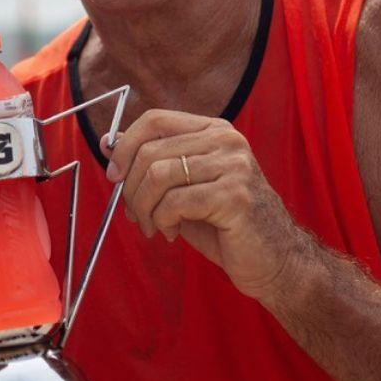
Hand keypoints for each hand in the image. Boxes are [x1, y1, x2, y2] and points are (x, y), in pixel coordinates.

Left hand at [103, 110, 306, 301]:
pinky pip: (175, 203)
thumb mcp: (181, 187)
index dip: (126, 146)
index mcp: (213, 130)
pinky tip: (171, 233)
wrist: (273, 261)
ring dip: (144, 208)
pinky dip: (162, 221)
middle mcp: (226, 140)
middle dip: (131, 188)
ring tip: (153, 226)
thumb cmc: (223, 224)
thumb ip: (149, 162)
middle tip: (134, 214)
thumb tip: (107, 142)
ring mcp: (234, 166)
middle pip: (152, 151)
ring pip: (159, 176)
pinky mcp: (235, 196)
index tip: (114, 175)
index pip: (155, 119)